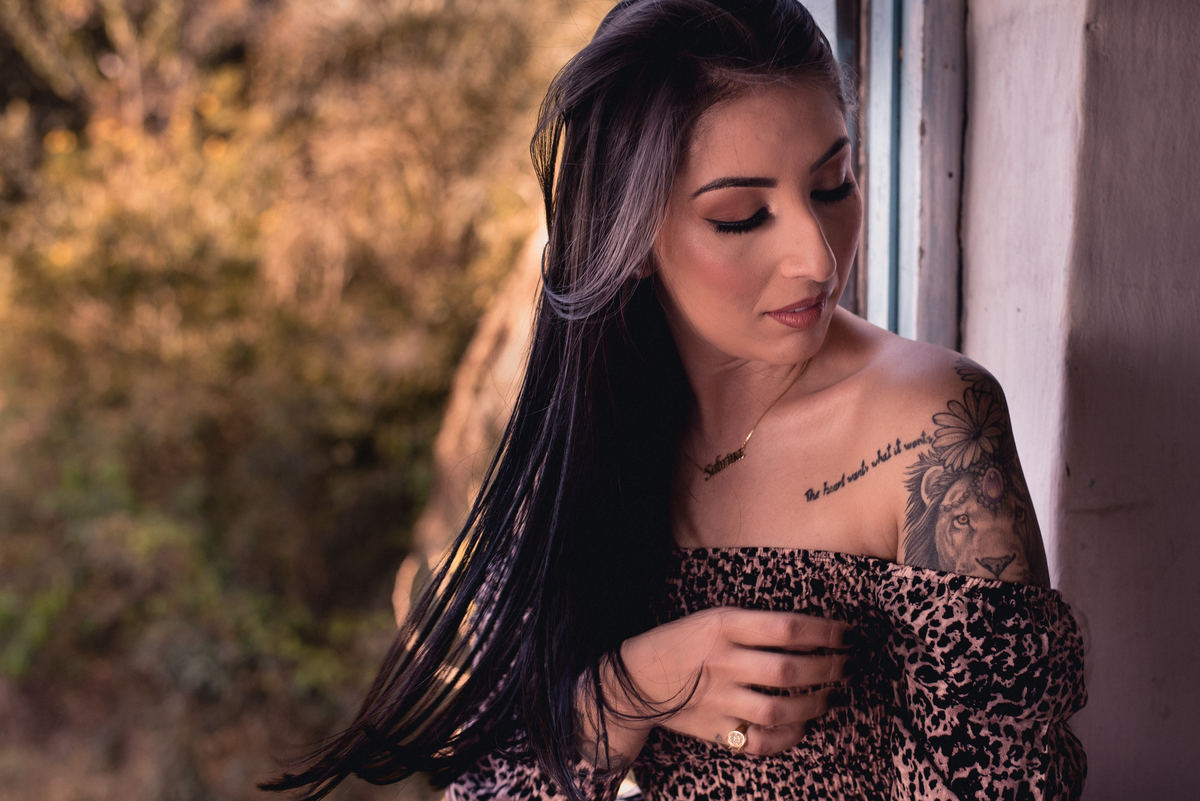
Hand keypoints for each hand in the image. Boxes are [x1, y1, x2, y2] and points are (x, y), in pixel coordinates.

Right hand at [591, 607, 848, 759]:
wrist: (637, 679)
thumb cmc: (683, 641)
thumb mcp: (713, 617)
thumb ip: (754, 624)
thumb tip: (810, 632)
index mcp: (723, 626)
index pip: (787, 627)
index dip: (824, 631)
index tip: (846, 633)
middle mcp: (724, 662)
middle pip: (790, 670)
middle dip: (829, 669)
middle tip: (846, 665)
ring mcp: (719, 699)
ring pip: (780, 709)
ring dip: (815, 704)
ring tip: (829, 695)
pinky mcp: (715, 729)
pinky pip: (759, 741)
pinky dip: (786, 737)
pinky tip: (801, 725)